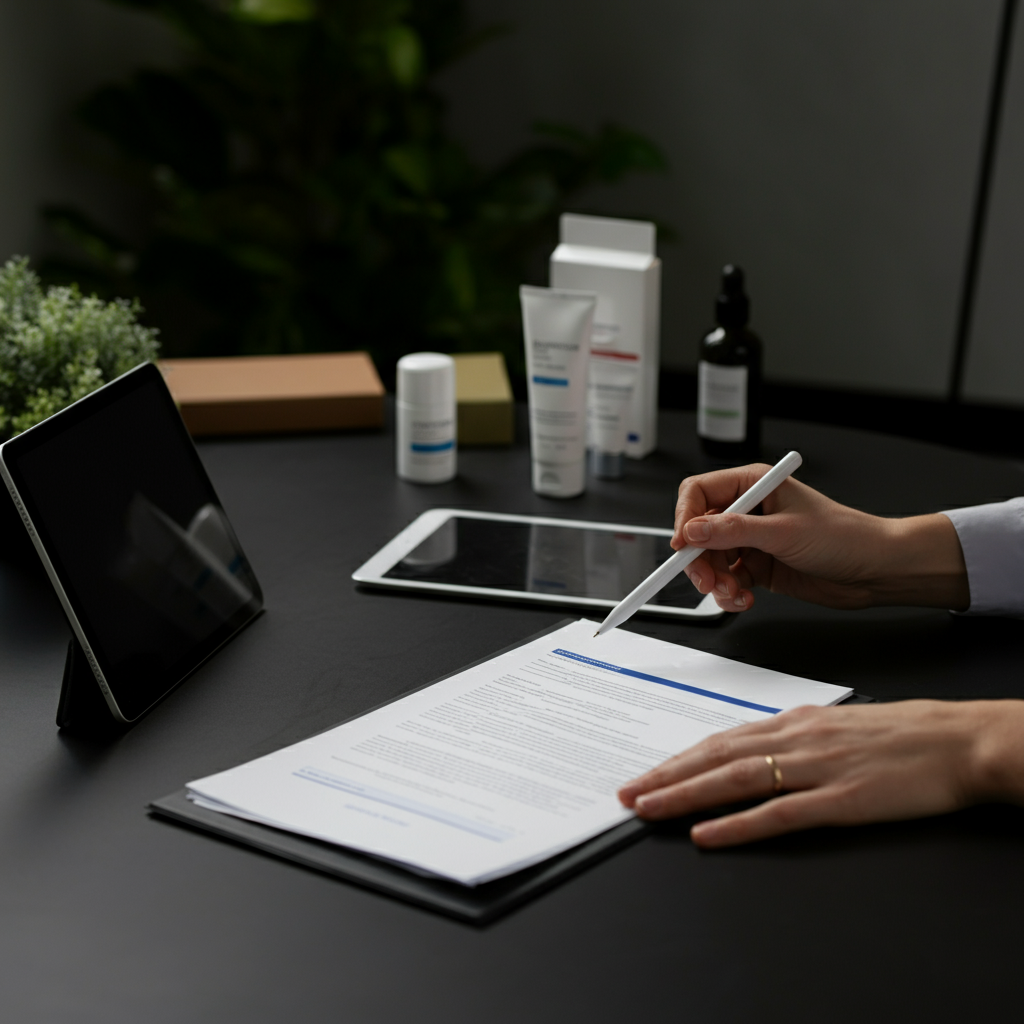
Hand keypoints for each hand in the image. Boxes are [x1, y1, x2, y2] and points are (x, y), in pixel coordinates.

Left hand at [618, 700, 1023, 846]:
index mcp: (794, 722)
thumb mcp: (837, 725)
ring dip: (685, 794)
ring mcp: (815, 769)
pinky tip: (708, 834)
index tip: (648, 772)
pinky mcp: (840, 800)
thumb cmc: (903, 734)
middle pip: (715, 756)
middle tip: (628, 792)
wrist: (958, 740)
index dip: (679, 758)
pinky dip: (737, 824)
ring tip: (648, 808)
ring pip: (734, 779)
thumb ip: (794, 737)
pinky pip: (778, 814)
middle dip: (666, 775)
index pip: (721, 739)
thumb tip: (753, 748)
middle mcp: (795, 739)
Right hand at [672, 465, 968, 611]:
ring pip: (710, 560)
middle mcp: (748, 510)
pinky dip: (729, 593)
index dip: (685, 518)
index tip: (682, 546)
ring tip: (734, 593)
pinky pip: (727, 579)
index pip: (699, 492)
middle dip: (699, 560)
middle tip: (708, 581)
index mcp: (754, 485)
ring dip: (716, 581)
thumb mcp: (784, 532)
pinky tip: (744, 599)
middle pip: (698, 532)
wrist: (874, 570)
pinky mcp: (757, 565)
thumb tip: (693, 530)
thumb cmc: (844, 537)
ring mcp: (752, 539)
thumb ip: (734, 531)